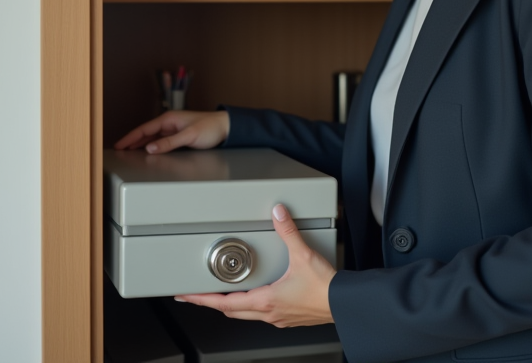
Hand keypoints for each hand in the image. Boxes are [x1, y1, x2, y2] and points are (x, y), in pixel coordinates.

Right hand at [113, 110, 229, 152]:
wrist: (225, 127)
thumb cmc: (210, 128)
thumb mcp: (189, 136)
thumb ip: (169, 142)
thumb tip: (150, 148)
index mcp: (169, 119)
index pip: (144, 129)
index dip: (130, 137)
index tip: (119, 145)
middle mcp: (169, 123)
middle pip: (145, 133)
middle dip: (131, 141)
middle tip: (119, 150)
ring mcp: (173, 129)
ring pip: (152, 137)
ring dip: (140, 143)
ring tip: (128, 151)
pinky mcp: (178, 136)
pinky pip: (160, 140)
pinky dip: (151, 145)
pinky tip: (146, 151)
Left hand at [176, 203, 335, 326]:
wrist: (344, 302)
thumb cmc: (326, 288)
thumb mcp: (302, 254)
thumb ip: (288, 231)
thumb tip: (278, 214)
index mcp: (266, 300)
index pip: (224, 302)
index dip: (202, 299)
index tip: (187, 296)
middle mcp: (269, 313)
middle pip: (231, 311)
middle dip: (212, 302)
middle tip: (198, 295)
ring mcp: (279, 317)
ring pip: (246, 314)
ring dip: (233, 305)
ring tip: (225, 292)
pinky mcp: (289, 317)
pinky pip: (263, 314)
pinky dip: (252, 305)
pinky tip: (259, 295)